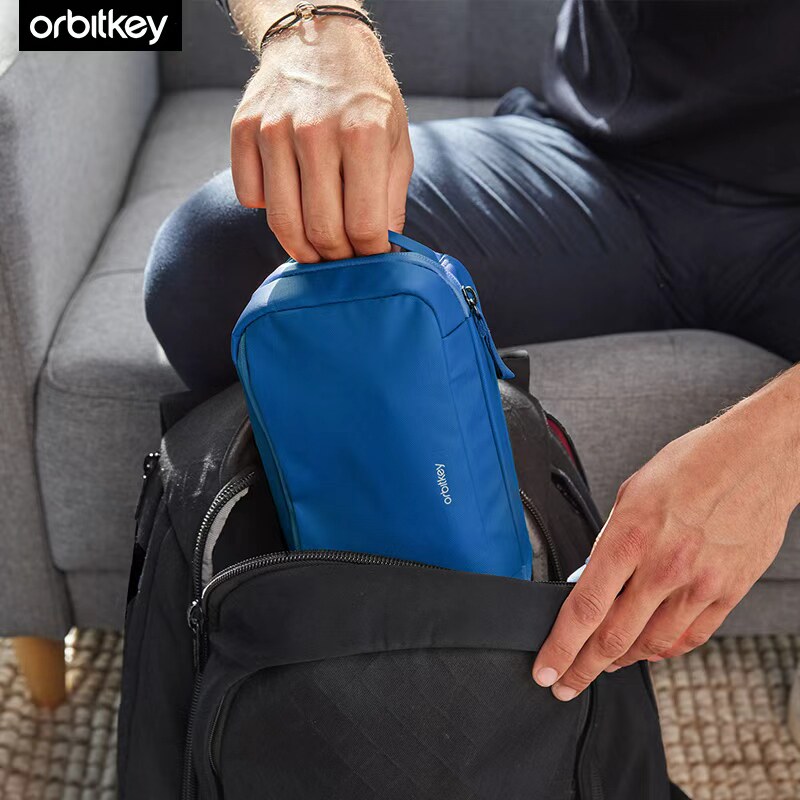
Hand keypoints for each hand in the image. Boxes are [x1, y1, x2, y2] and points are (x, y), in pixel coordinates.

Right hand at [230, 13, 412, 260]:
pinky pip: (250, 198)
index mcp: (363, 135)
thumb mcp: (395, 142)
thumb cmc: (365, 97)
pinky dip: (268, 210)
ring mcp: (273, 129)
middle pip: (321, 232)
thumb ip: (391, 201)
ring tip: (317, 246)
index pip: (364, 226)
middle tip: (343, 258)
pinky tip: (290, 197)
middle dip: (336, 258)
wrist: (319, 39)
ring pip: (281, 222)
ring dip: (302, 247)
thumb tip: (383, 254)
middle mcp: (315, 131)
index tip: (371, 258)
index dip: (370, 255)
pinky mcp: (243, 130)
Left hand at [533, 386, 798, 700]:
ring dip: (622, 661)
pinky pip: (691, 637)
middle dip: (583, 670)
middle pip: (614, 638)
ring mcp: (700, 584)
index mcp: (631, 537)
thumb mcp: (631, 493)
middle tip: (566, 684)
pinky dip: (664, 650)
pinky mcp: (729, 592)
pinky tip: (649, 651)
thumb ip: (610, 541)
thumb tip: (591, 576)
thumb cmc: (692, 465)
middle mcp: (664, 567)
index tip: (547, 669)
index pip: (585, 608)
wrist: (756, 457)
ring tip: (603, 664)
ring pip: (652, 645)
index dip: (561, 647)